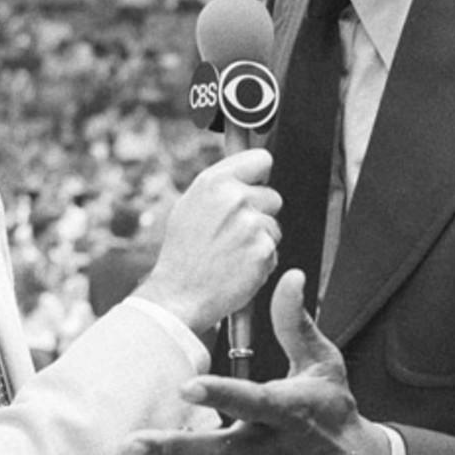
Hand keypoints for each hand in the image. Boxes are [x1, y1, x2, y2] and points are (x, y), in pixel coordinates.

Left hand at [116, 270, 390, 454]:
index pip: (253, 402)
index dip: (221, 395)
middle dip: (173, 449)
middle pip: (218, 453)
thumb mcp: (324, 364)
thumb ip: (296, 322)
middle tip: (131, 440)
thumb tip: (290, 275)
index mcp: (289, 412)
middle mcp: (270, 450)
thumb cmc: (335, 414)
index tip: (186, 386)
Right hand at [133, 148, 280, 333]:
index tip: (255, 186)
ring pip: (275, 226)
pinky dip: (262, 260)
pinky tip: (239, 267)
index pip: (262, 160)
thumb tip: (243, 162)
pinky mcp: (264, 250)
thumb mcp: (191, 205)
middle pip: (273, 196)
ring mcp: (252, 224)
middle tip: (234, 232)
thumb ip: (220, 184)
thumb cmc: (183, 252)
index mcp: (215, 182)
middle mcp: (235, 198)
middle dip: (261, 213)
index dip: (260, 175)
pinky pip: (274, 250)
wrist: (179, 294)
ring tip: (233, 252)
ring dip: (261, 239)